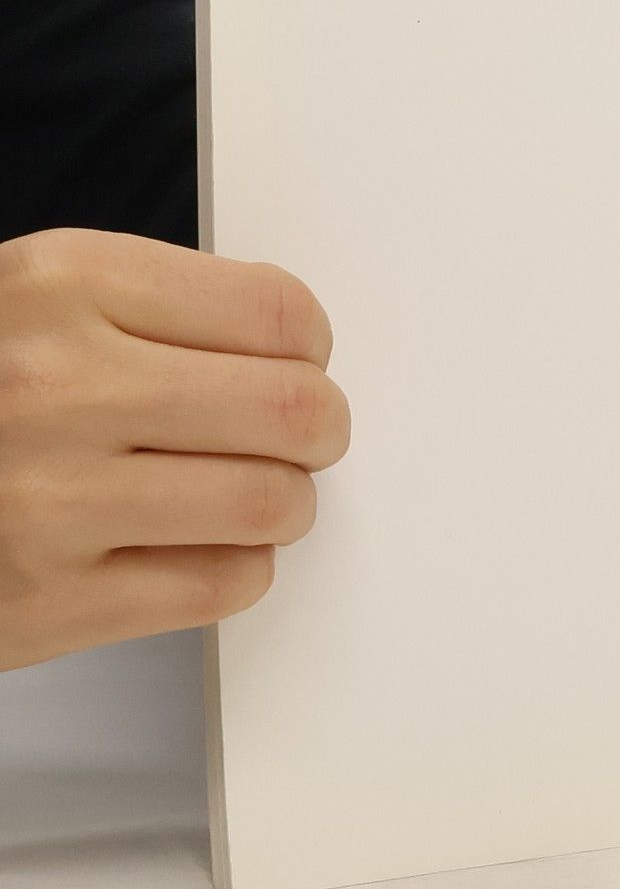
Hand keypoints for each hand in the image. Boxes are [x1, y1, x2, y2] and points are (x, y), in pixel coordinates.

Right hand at [0, 228, 349, 670]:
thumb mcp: (33, 299)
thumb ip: (159, 307)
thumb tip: (296, 345)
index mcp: (63, 286)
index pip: (279, 314)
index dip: (308, 348)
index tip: (295, 363)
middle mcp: (57, 386)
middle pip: (296, 411)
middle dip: (317, 428)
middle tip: (296, 436)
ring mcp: (50, 499)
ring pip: (274, 504)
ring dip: (281, 503)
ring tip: (240, 492)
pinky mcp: (48, 602)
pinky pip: (223, 584)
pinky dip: (234, 567)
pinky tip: (189, 544)